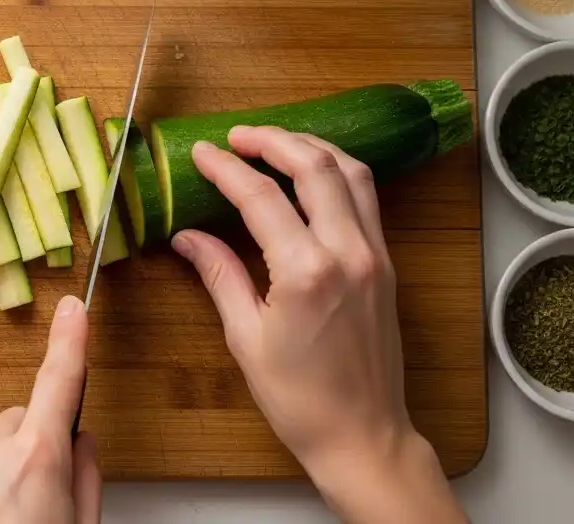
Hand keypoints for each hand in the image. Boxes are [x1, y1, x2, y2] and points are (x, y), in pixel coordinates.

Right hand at [172, 127, 464, 522]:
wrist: (362, 435)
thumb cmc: (299, 398)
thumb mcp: (246, 337)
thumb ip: (219, 274)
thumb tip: (187, 236)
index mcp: (306, 272)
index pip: (261, 197)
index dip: (227, 169)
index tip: (202, 154)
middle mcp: (347, 252)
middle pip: (314, 166)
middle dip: (272, 141)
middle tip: (237, 137)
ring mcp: (374, 255)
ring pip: (350, 173)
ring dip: (311, 148)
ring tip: (275, 144)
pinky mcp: (386, 264)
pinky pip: (366, 199)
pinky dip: (338, 173)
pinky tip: (312, 175)